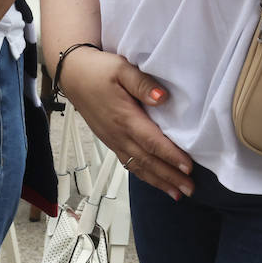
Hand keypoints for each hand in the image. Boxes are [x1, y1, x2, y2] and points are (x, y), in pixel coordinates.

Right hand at [56, 47, 194, 199]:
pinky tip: (154, 181)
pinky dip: (143, 174)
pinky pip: (128, 163)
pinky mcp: (110, 140)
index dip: (171, 156)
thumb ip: (142, 83)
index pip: (152, 142)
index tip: (188, 168)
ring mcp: (113, 140)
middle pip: (147, 161)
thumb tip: (162, 98)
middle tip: (188, 190)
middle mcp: (118, 134)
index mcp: (124, 118)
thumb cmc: (98, 70)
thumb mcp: (122, 69)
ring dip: (158, 181)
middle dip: (168, 177)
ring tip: (175, 193)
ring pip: (137, 166)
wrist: (72, 75)